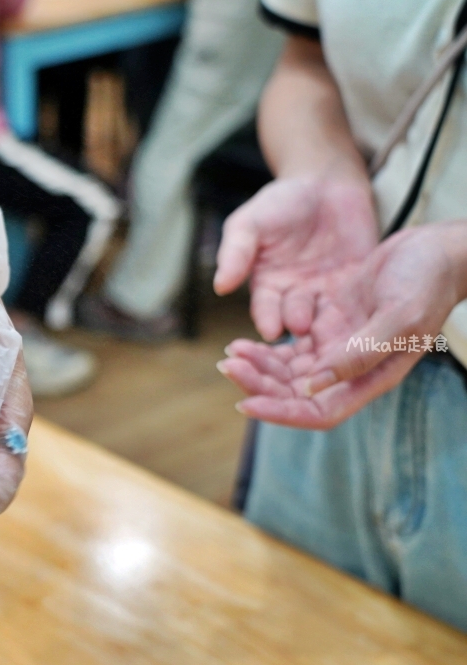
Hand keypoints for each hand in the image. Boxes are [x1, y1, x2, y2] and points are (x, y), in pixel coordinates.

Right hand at [214, 176, 378, 341]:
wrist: (326, 182)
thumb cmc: (281, 201)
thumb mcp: (249, 223)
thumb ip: (236, 252)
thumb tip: (219, 287)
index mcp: (267, 285)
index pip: (265, 308)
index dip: (267, 319)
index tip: (270, 331)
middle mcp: (296, 295)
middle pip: (295, 319)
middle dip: (298, 328)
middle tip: (302, 332)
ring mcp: (327, 291)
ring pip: (327, 317)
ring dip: (328, 326)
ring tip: (332, 331)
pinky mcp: (357, 284)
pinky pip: (358, 303)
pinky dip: (358, 314)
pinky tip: (361, 321)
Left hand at [218, 221, 466, 428]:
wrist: (436, 251)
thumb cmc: (428, 282)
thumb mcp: (398, 317)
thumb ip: (359, 353)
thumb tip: (313, 384)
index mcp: (372, 377)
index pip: (320, 412)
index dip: (282, 413)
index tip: (245, 404)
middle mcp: (352, 370)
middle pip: (296, 394)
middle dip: (260, 386)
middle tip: (228, 366)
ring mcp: (339, 349)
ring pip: (288, 373)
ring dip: (258, 369)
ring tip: (231, 353)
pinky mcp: (329, 327)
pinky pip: (290, 349)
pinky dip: (265, 350)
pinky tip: (243, 343)